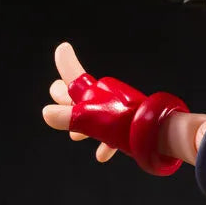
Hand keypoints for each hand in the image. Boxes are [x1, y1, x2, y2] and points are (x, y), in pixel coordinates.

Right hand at [42, 42, 118, 162]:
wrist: (159, 134)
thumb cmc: (125, 122)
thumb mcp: (91, 118)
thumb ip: (67, 115)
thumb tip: (46, 112)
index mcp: (95, 90)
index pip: (73, 75)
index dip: (66, 64)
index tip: (64, 48)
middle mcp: (107, 98)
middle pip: (82, 96)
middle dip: (67, 102)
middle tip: (60, 106)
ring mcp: (119, 112)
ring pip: (96, 116)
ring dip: (83, 126)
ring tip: (75, 136)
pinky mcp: (129, 127)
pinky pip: (114, 134)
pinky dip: (105, 144)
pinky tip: (101, 156)